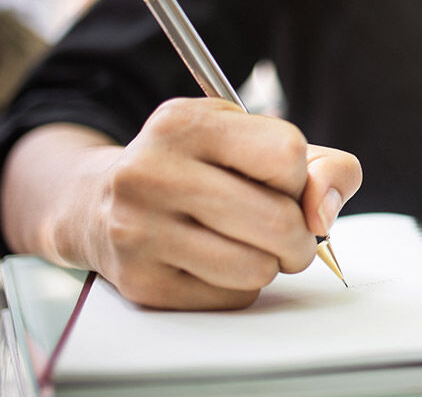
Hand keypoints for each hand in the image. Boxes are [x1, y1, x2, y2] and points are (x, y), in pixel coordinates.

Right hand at [5, 98, 360, 309]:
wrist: (97, 203)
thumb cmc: (199, 169)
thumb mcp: (252, 142)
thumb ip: (321, 166)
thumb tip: (324, 213)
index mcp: (185, 124)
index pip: (286, 155)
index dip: (298, 178)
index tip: (280, 182)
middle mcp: (152, 172)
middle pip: (277, 220)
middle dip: (300, 236)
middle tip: (289, 234)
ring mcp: (139, 229)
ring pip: (257, 268)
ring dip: (271, 264)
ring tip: (251, 246)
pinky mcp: (140, 282)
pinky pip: (231, 298)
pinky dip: (240, 286)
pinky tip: (215, 262)